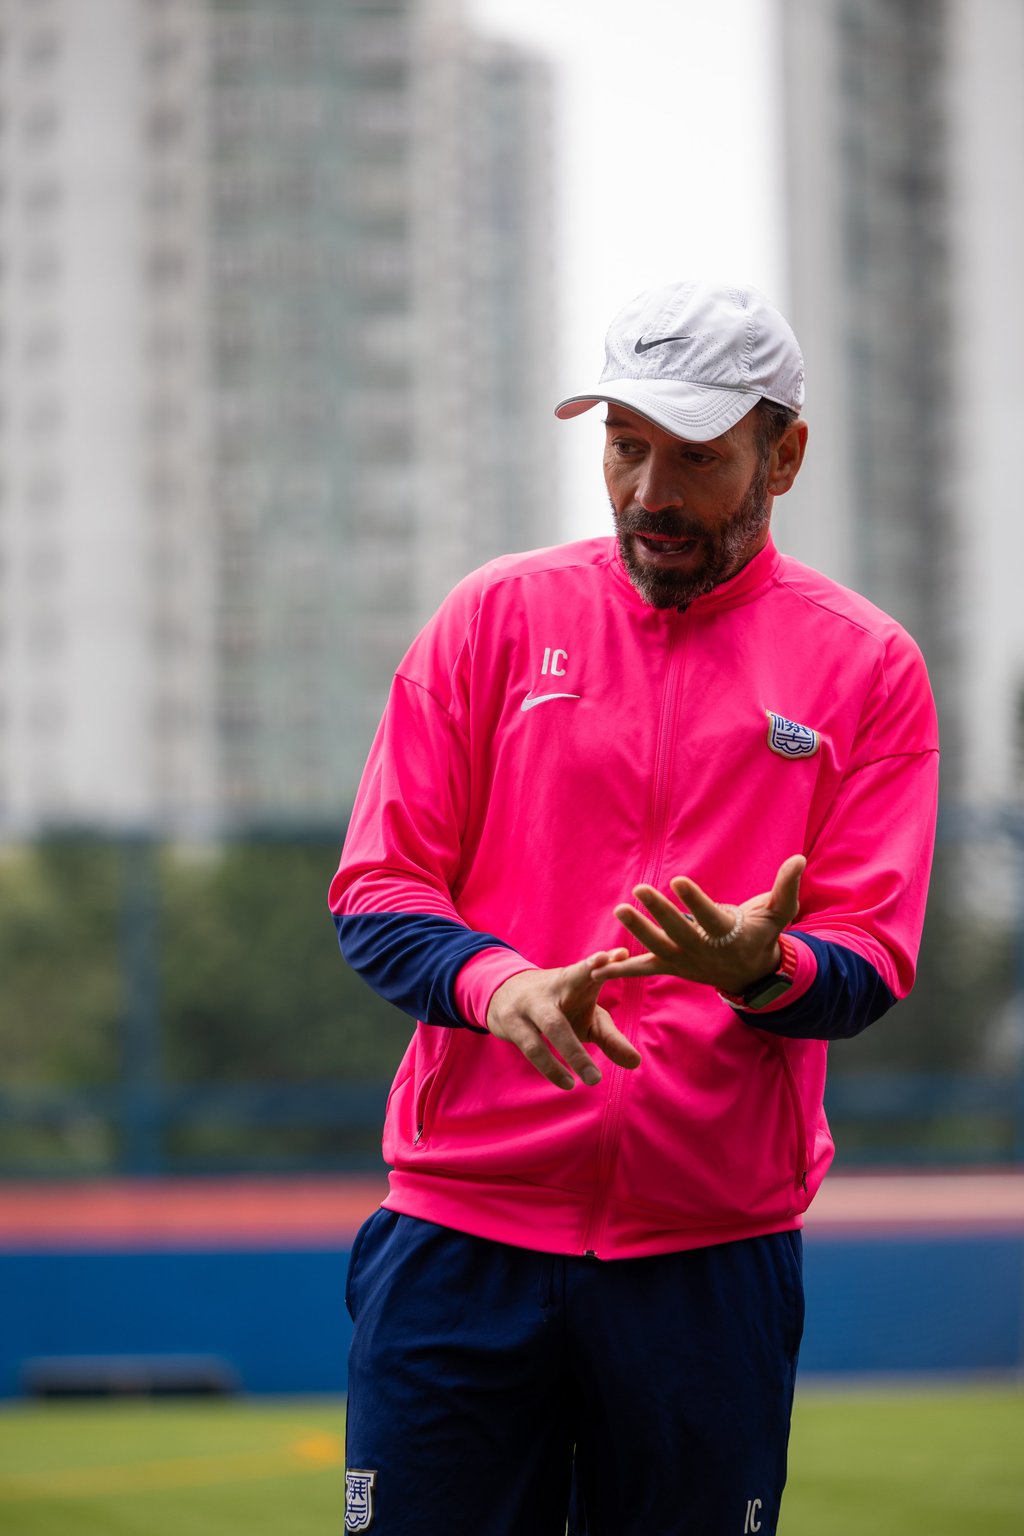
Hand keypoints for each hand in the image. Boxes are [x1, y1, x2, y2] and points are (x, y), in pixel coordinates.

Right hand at [486, 951, 641, 1090]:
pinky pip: (531, 1047)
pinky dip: (550, 1067)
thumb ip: (610, 1037)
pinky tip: (566, 1083)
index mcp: (571, 980)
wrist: (505, 991)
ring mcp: (527, 1007)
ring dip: (571, 1057)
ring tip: (593, 1080)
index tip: (617, 956)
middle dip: (578, 1044)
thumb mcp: (586, 1015)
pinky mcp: (511, 1024)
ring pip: (549, 1031)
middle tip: (600, 1072)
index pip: (584, 971)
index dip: (598, 965)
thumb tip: (636, 1063)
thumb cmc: (559, 1005)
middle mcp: (549, 991)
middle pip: (562, 1016)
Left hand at [590, 855, 805, 995]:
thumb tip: (799, 859)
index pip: (710, 918)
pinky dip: (620, 970)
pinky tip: (594, 970)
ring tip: (619, 911)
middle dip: (659, 912)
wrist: (752, 975)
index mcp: (728, 935)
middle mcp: (704, 952)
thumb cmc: (763, 935)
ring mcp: (685, 962)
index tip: (678, 881)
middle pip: (678, 932)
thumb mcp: (779, 913)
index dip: (695, 902)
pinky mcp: (671, 967)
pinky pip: (644, 969)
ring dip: (636, 931)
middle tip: (639, 890)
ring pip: (657, 948)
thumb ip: (786, 887)